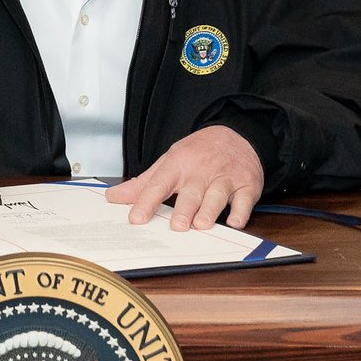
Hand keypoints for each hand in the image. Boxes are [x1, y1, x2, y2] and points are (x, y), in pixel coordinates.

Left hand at [106, 127, 263, 230]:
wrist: (237, 133)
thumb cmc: (198, 153)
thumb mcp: (169, 162)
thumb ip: (143, 183)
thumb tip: (113, 197)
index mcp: (178, 164)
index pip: (159, 184)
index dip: (147, 201)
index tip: (136, 218)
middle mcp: (201, 171)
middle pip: (191, 191)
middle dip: (184, 209)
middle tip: (177, 226)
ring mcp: (225, 177)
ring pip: (217, 195)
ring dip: (209, 210)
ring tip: (201, 225)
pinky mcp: (246, 184)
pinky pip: (245, 199)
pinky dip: (241, 211)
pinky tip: (235, 222)